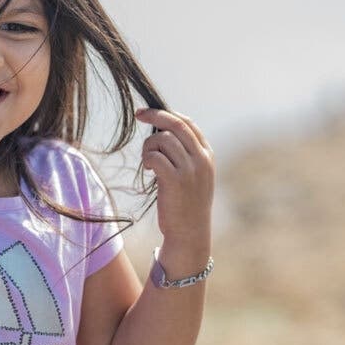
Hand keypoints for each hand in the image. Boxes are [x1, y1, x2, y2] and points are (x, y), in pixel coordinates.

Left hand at [135, 108, 214, 262]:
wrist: (190, 233)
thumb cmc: (186, 204)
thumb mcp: (193, 176)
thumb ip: (185, 154)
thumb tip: (161, 131)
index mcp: (207, 155)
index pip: (187, 123)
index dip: (167, 113)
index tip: (149, 111)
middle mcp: (201, 159)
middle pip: (175, 124)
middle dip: (154, 115)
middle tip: (138, 114)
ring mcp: (190, 169)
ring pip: (162, 139)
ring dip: (148, 146)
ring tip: (148, 161)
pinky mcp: (175, 180)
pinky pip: (155, 156)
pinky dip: (147, 159)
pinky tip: (149, 169)